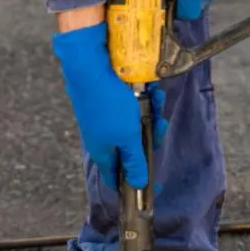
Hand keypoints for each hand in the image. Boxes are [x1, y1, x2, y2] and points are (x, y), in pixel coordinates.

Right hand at [51, 22, 166, 188]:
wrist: (89, 65)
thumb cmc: (107, 104)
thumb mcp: (127, 138)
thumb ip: (134, 161)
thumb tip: (137, 184)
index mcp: (103, 152)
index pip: (117, 179)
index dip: (136, 185)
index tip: (155, 185)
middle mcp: (103, 137)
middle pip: (134, 148)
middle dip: (151, 136)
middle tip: (159, 125)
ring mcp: (107, 118)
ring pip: (137, 124)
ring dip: (151, 112)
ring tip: (156, 99)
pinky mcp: (111, 100)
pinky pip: (134, 105)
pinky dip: (145, 98)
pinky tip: (150, 89)